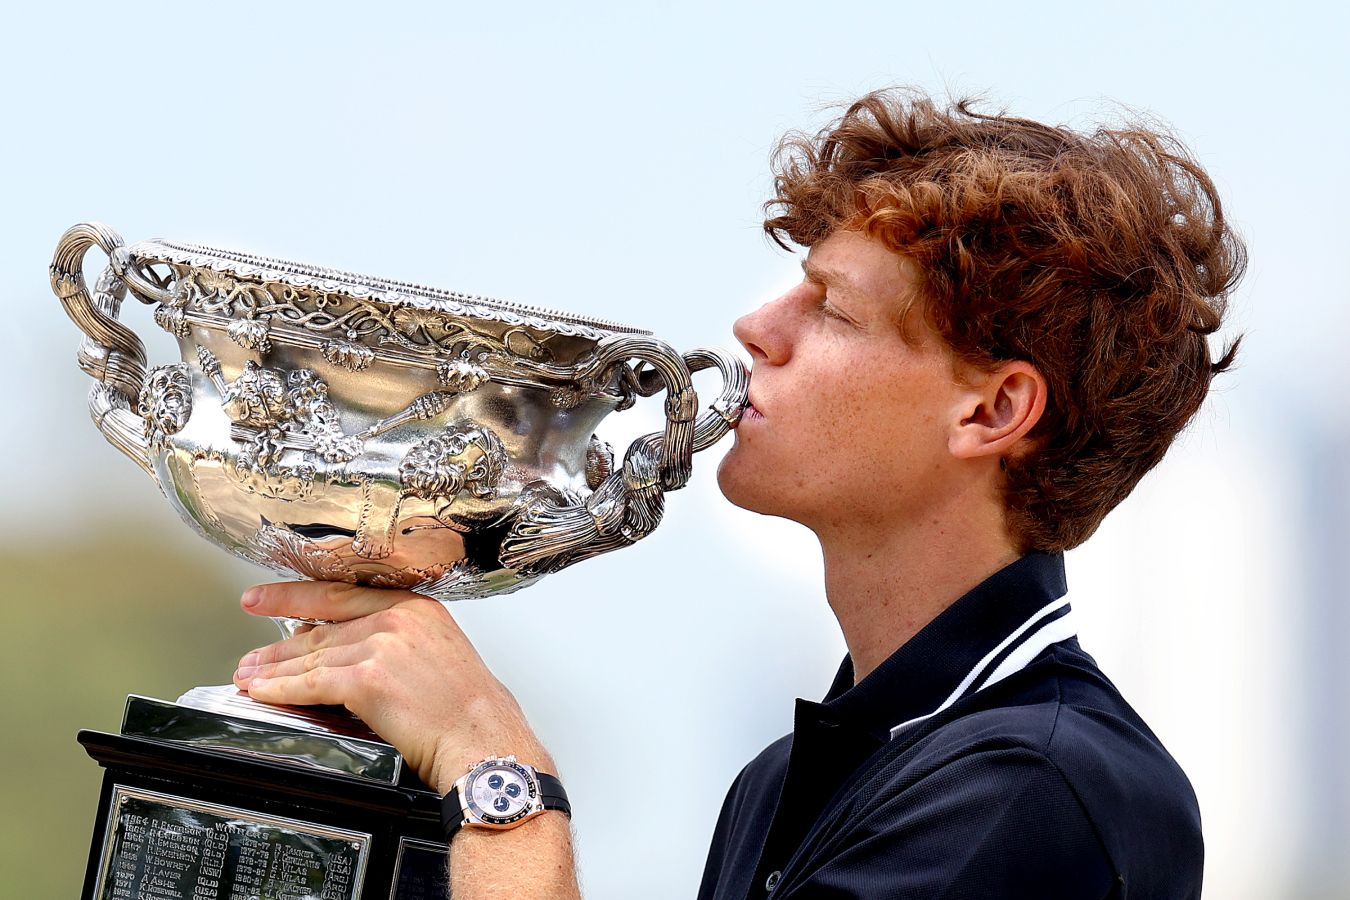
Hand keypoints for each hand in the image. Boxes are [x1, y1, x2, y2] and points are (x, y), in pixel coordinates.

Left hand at [232, 582, 552, 793]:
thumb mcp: (439, 653)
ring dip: (273, 669)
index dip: (294, 596)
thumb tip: (349, 646)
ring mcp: (381, 646)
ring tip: (250, 676)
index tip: (265, 598)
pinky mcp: (367, 679)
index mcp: (416, 606)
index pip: (341, 592)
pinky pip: (312, 683)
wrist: (484, 738)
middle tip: (251, 654)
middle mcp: (397, 618)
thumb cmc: (469, 709)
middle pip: (321, 627)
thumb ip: (397, 642)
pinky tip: (265, 692)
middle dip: (276, 643)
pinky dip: (282, 688)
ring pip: (312, 655)